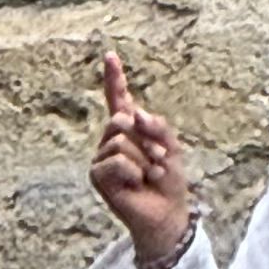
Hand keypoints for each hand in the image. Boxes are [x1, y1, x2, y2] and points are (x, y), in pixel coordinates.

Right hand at [92, 55, 194, 268]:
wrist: (165, 213)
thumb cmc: (168, 181)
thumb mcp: (171, 146)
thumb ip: (156, 125)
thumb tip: (133, 114)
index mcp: (130, 129)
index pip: (119, 99)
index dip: (115, 78)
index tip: (110, 55)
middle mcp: (112, 139)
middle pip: (122, 118)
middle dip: (147, 138)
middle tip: (159, 159)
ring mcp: (102, 157)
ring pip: (120, 140)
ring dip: (143, 159)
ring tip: (150, 175)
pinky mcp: (97, 175)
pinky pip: (115, 160)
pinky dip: (132, 171)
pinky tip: (136, 184)